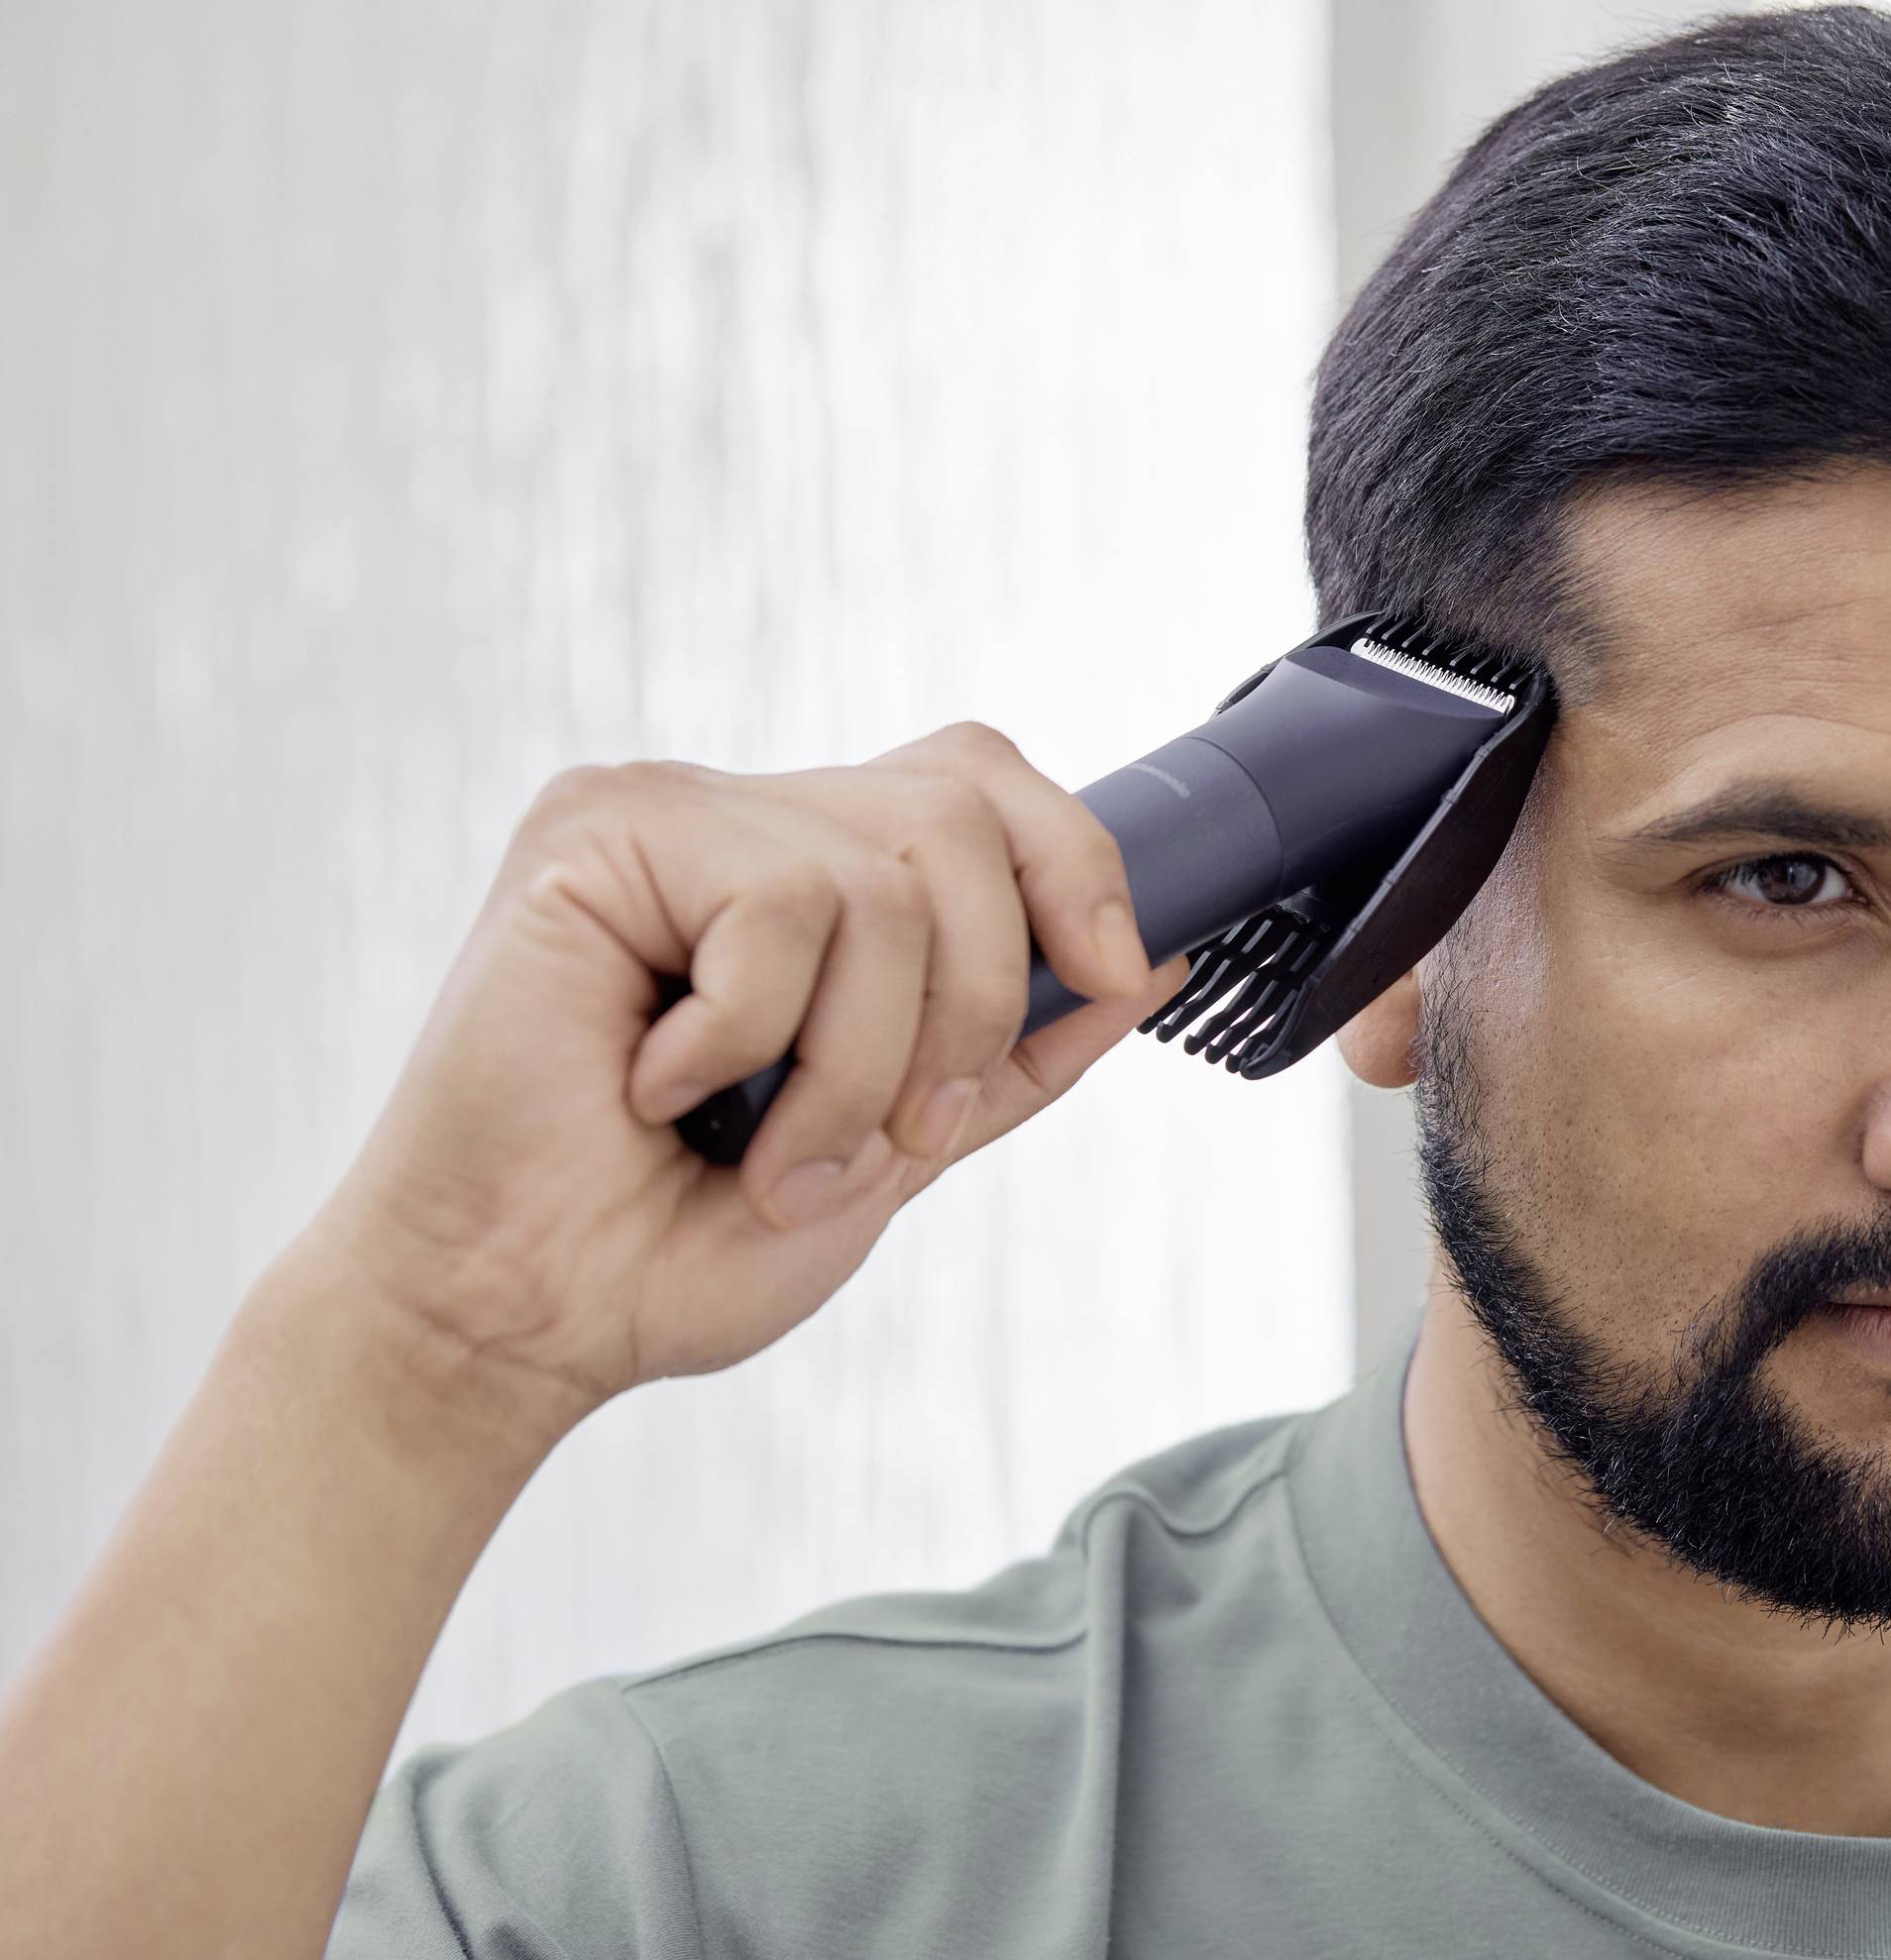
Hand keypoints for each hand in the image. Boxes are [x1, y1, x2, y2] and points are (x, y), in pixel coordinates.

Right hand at [295, 723, 1186, 1441]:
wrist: (521, 1319)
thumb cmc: (676, 1244)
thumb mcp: (900, 1148)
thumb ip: (1014, 1052)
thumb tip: (1153, 962)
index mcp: (817, 877)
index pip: (985, 786)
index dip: (1074, 865)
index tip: (1110, 975)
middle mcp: (747, 820)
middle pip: (964, 811)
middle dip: (976, 998)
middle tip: (902, 1135)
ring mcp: (669, 815)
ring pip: (884, 881)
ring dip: (855, 1062)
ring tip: (765, 1150)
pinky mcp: (596, 832)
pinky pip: (777, 902)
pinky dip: (749, 1036)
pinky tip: (655, 1087)